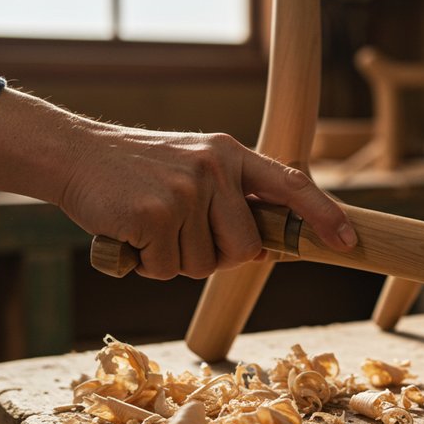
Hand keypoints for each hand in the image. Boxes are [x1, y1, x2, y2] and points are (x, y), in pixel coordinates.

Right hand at [0, 89, 355, 279]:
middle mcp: (215, 168)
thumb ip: (232, 199)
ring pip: (203, 265)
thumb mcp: (196, 168)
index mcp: (231, 154)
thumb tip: (267, 248)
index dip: (323, 215)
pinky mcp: (154, 214)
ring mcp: (185, 190)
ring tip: (150, 227)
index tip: (348, 241)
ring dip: (174, 260)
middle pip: (244, 248)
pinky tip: (130, 234)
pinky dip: (145, 264)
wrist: (75, 155)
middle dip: (215, 256)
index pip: (291, 184)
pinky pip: (165, 269)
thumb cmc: (139, 173)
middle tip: (178, 233)